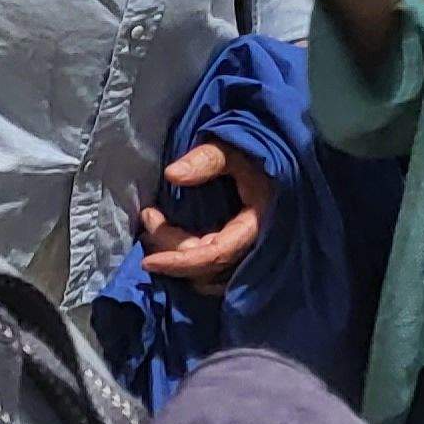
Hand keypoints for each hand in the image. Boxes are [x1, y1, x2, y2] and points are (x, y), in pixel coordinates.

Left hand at [138, 139, 276, 289]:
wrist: (274, 156)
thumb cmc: (257, 152)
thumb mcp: (236, 149)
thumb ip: (209, 159)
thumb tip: (172, 174)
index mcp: (256, 225)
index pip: (216, 255)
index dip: (181, 263)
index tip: (148, 262)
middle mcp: (252, 244)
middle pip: (207, 269)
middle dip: (172, 251)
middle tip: (149, 218)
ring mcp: (245, 248)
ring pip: (207, 275)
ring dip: (177, 259)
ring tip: (152, 231)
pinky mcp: (235, 246)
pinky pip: (209, 265)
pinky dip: (187, 259)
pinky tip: (168, 237)